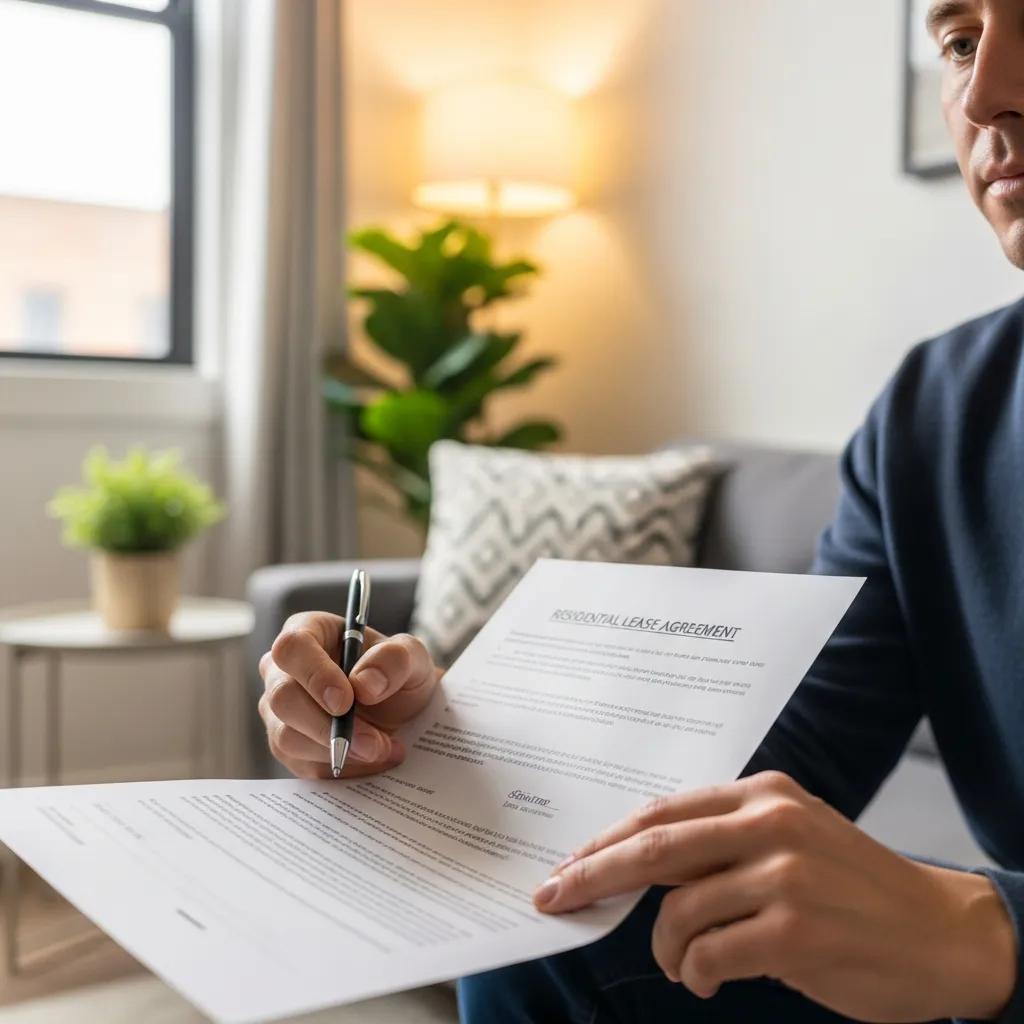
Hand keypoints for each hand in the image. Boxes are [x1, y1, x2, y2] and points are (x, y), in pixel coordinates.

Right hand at [258, 612, 439, 778]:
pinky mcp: (286, 746)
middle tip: (372, 742)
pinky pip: (300, 764)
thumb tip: (364, 684)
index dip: (314, 675)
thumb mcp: (412, 658)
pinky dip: (340, 767)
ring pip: (287, 736)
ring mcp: (279, 711)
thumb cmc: (398, 673)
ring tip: (382, 749)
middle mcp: (282, 670)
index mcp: (308, 631)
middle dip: (328, 726)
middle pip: (282, 697)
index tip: (346, 701)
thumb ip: (394, 659)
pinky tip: (371, 759)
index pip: (292, 648)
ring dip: (338, 750)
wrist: (403, 711)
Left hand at [534, 771, 1016, 1021]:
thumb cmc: (855, 888)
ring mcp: (782, 876)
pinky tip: (707, 979)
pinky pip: (707, 957)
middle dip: (592, 875)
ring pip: (676, 912)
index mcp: (762, 793)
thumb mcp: (791, 838)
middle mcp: (769, 823)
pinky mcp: (793, 931)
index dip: (606, 841)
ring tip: (682, 962)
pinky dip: (694, 974)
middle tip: (553, 897)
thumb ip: (722, 841)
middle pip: (652, 848)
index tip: (567, 864)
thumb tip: (640, 864)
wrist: (942, 932)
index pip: (661, 812)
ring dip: (664, 947)